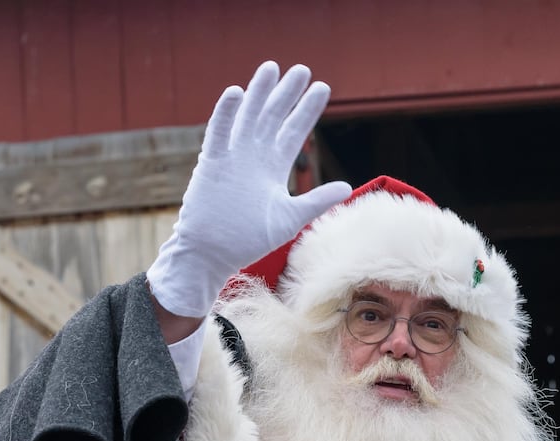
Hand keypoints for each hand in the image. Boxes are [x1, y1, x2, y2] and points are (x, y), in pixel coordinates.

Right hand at [146, 61, 352, 319]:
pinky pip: (218, 134)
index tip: (322, 87)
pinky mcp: (211, 164)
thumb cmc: (249, 240)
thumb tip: (348, 187)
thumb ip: (316, 201)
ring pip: (247, 117)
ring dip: (258, 93)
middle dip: (286, 94)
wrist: (213, 254)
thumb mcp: (290, 218)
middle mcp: (254, 157)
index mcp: (272, 168)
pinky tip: (235, 92)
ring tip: (271, 68)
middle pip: (272, 117)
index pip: (293, 131)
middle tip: (302, 69)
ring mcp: (232, 158)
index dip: (306, 110)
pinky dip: (225, 114)